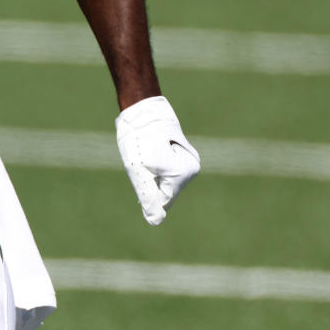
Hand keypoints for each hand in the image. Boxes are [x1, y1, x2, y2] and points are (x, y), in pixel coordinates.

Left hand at [115, 95, 199, 225]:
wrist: (142, 108)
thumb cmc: (137, 138)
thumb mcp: (137, 170)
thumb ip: (148, 197)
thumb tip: (156, 221)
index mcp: (183, 172)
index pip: (163, 200)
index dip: (146, 191)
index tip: (142, 168)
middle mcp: (192, 167)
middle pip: (166, 191)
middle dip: (151, 182)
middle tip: (144, 158)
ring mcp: (191, 160)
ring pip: (167, 182)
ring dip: (153, 174)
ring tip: (149, 153)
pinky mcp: (185, 154)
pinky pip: (168, 172)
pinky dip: (157, 167)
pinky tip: (152, 151)